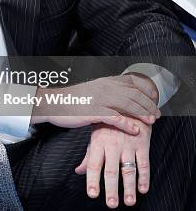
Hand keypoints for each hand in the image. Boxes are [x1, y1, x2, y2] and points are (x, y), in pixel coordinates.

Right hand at [31, 73, 159, 134]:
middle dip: (148, 103)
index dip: (145, 89)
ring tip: (152, 121)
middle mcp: (104, 87)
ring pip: (127, 105)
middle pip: (133, 93)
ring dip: (142, 113)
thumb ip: (105, 91)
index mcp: (104, 81)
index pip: (131, 81)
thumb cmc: (72, 100)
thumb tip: (119, 94)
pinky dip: (128, 124)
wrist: (53, 103)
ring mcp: (99, 99)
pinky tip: (136, 130)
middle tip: (157, 112)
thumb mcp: (91, 90)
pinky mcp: (94, 111)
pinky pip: (115, 118)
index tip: (155, 97)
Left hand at [75, 120, 151, 207]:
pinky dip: (144, 177)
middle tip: (112, 204)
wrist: (128, 106)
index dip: (92, 180)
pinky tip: (143, 189)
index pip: (93, 164)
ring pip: (128, 168)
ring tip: (129, 202)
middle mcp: (112, 144)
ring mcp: (128, 144)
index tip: (92, 195)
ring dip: (129, 187)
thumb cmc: (108, 124)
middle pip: (111, 170)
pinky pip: (144, 163)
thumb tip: (78, 171)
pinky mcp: (142, 143)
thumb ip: (88, 155)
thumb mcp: (95, 136)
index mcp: (98, 143)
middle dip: (111, 188)